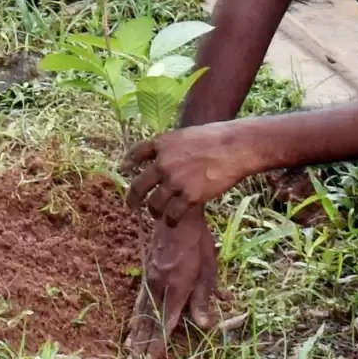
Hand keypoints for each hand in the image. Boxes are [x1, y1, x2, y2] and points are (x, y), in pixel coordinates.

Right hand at [124, 211, 220, 358]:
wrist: (175, 214)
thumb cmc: (197, 241)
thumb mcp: (208, 268)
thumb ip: (205, 297)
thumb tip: (205, 325)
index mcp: (177, 285)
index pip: (167, 320)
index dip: (159, 342)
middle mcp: (159, 285)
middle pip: (150, 319)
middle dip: (144, 343)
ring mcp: (150, 278)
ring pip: (142, 311)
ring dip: (136, 332)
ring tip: (129, 350)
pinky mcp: (147, 273)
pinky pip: (139, 299)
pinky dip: (135, 315)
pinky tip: (131, 324)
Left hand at [125, 123, 260, 224]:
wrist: (234, 147)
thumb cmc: (217, 138)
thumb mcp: (187, 135)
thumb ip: (174, 149)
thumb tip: (167, 160)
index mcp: (162, 143)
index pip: (137, 153)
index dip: (128, 162)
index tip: (123, 169)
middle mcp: (163, 163)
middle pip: (138, 185)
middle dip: (133, 198)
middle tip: (131, 205)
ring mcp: (175, 180)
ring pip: (154, 204)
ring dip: (154, 211)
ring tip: (157, 215)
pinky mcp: (189, 196)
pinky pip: (173, 214)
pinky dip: (171, 220)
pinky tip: (172, 223)